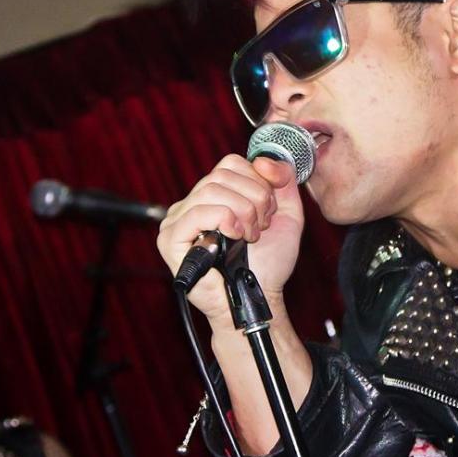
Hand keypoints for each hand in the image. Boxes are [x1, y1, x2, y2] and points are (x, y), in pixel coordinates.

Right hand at [158, 154, 303, 325]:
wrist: (260, 297)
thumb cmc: (269, 264)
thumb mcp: (286, 214)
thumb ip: (283, 181)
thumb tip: (262, 159)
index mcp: (214, 197)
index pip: (230, 164)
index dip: (257, 181)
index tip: (269, 210)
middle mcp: (191, 204)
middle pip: (221, 174)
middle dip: (254, 198)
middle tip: (260, 227)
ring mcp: (177, 221)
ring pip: (211, 189)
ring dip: (242, 211)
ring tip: (250, 236)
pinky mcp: (171, 239)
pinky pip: (197, 212)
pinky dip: (223, 219)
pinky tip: (234, 237)